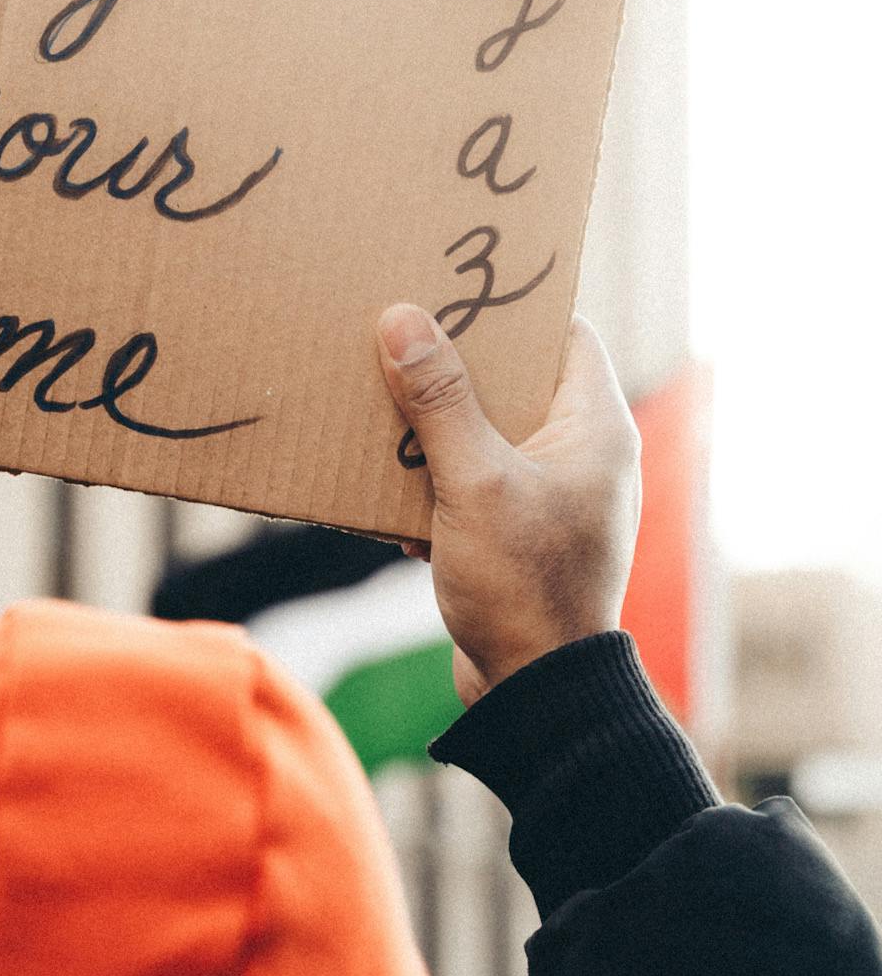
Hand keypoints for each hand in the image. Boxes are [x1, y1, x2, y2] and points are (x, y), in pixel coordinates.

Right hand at [375, 305, 641, 705]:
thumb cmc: (524, 586)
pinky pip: (474, 478)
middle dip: (455, 362)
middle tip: (398, 330)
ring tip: (378, 401)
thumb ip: (439, 400)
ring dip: (435, 422)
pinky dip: (435, 476)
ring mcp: (555, 494)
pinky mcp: (522, 530)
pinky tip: (387, 486)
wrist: (536, 694)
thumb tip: (405, 318)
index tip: (457, 281)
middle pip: (517, 377)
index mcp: (597, 427)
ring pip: (488, 428)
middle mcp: (585, 453)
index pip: (567, 332)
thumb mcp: (474, 482)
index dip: (516, 304)